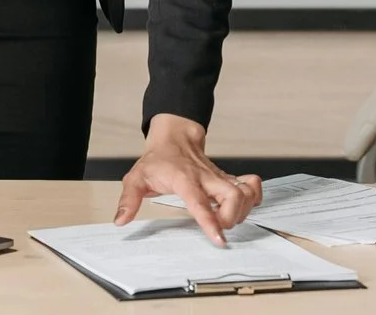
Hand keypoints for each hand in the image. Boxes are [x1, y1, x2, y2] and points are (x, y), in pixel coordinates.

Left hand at [112, 115, 262, 247]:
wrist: (175, 136)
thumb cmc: (159, 159)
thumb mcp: (136, 177)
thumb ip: (128, 199)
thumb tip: (121, 220)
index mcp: (185, 180)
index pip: (200, 202)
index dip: (211, 221)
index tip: (219, 238)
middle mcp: (207, 178)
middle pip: (233, 196)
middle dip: (232, 218)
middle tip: (221, 229)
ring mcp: (219, 177)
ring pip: (246, 191)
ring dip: (243, 210)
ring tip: (229, 219)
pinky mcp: (228, 178)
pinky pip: (251, 184)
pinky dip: (253, 196)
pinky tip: (243, 206)